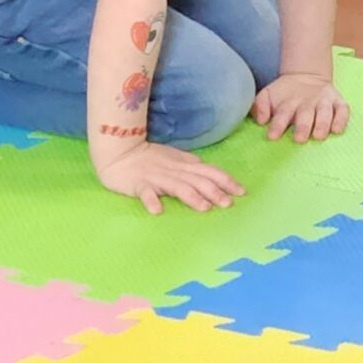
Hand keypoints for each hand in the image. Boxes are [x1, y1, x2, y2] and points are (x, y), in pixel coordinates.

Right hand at [94, 138, 246, 215]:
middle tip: (228, 204)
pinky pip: (146, 192)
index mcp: (184, 164)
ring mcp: (156, 177)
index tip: (242, 192)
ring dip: (191, 197)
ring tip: (204, 208)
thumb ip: (192, 167)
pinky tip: (157, 210)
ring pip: (177, 186)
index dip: (226, 181)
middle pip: (198, 180)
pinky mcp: (138, 184)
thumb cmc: (149, 157)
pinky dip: (151, 201)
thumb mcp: (175, 159)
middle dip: (215, 192)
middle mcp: (174, 170)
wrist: (120, 152)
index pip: (210, 171)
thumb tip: (212, 174)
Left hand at [252, 71, 350, 141]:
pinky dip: (341, 119)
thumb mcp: (268, 95)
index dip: (278, 124)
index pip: (283, 113)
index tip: (272, 136)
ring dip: (323, 123)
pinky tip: (337, 129)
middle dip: (303, 126)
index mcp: (288, 102)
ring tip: (319, 136)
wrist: (306, 75)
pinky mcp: (338, 101)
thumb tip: (261, 119)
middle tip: (299, 139)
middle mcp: (307, 101)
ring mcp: (324, 101)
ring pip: (325, 111)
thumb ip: (260, 105)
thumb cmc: (284, 95)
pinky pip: (343, 109)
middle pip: (306, 114)